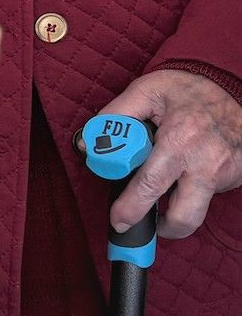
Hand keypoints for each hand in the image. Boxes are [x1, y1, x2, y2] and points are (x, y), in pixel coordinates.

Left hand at [93, 69, 241, 237]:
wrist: (231, 88)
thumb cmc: (186, 90)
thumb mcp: (146, 91)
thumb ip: (116, 115)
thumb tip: (88, 141)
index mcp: (180, 140)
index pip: (150, 184)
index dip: (130, 206)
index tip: (117, 219)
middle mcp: (205, 163)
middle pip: (181, 215)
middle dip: (156, 227)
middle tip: (134, 225)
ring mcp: (223, 174)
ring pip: (197, 216)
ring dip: (174, 220)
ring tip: (158, 211)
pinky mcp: (233, 178)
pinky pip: (207, 199)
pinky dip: (190, 197)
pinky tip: (181, 180)